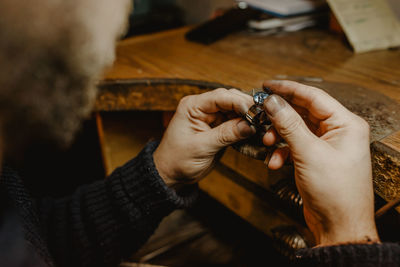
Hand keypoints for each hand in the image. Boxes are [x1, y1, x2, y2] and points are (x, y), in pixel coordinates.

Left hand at [153, 88, 254, 186]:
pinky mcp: (218, 127)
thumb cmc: (177, 160)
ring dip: (249, 117)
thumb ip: (225, 134)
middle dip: (248, 108)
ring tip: (262, 125)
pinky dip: (246, 126)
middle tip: (263, 119)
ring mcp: (211, 117)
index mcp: (193, 106)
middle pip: (231, 100)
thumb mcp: (201, 147)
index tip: (256, 112)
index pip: (221, 96)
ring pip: (236, 110)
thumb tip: (250, 125)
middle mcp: (202, 107)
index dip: (240, 102)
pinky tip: (255, 131)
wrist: (170, 174)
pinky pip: (236, 122)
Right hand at [262, 80, 378, 245]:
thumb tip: (273, 102)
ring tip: (267, 142)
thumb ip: (288, 124)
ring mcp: (327, 146)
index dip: (288, 89)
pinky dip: (282, 152)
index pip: (313, 97)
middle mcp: (338, 132)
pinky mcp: (317, 159)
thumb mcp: (308, 153)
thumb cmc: (336, 193)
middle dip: (280, 116)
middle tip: (260, 113)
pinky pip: (295, 147)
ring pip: (296, 130)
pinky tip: (274, 163)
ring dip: (279, 136)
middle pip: (303, 112)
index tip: (267, 85)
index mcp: (346, 124)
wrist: (339, 227)